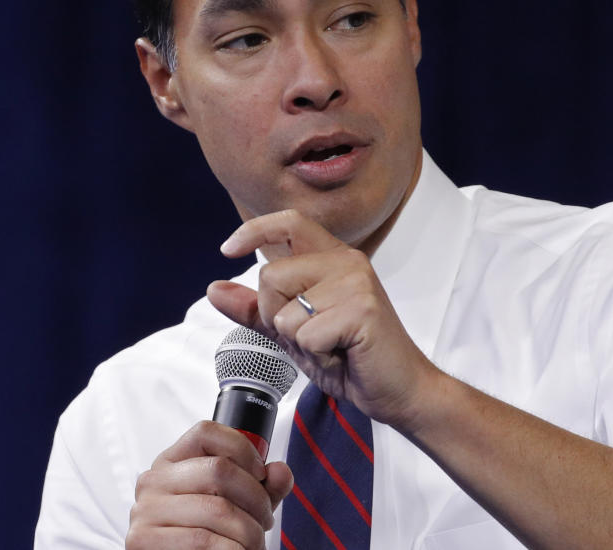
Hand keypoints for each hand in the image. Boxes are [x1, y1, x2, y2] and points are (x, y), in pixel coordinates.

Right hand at [126, 421, 292, 549]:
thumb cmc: (207, 536)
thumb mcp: (238, 505)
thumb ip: (263, 486)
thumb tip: (280, 471)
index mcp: (172, 462)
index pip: (206, 432)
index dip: (242, 447)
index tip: (261, 473)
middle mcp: (154, 480)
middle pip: (218, 469)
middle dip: (256, 499)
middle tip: (265, 520)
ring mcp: (145, 509)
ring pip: (217, 509)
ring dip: (249, 532)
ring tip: (253, 542)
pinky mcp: (143, 539)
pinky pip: (202, 541)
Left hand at [206, 209, 439, 426]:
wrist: (398, 389)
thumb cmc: (351, 358)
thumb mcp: (294, 331)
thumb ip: (256, 308)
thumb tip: (213, 288)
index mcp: (333, 258)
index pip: (289, 223)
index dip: (254, 229)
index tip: (227, 249)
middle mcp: (346, 261)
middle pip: (270, 277)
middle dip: (276, 317)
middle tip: (313, 336)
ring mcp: (356, 283)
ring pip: (285, 311)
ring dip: (299, 342)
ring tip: (332, 347)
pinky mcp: (362, 310)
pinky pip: (306, 335)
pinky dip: (316, 356)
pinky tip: (342, 356)